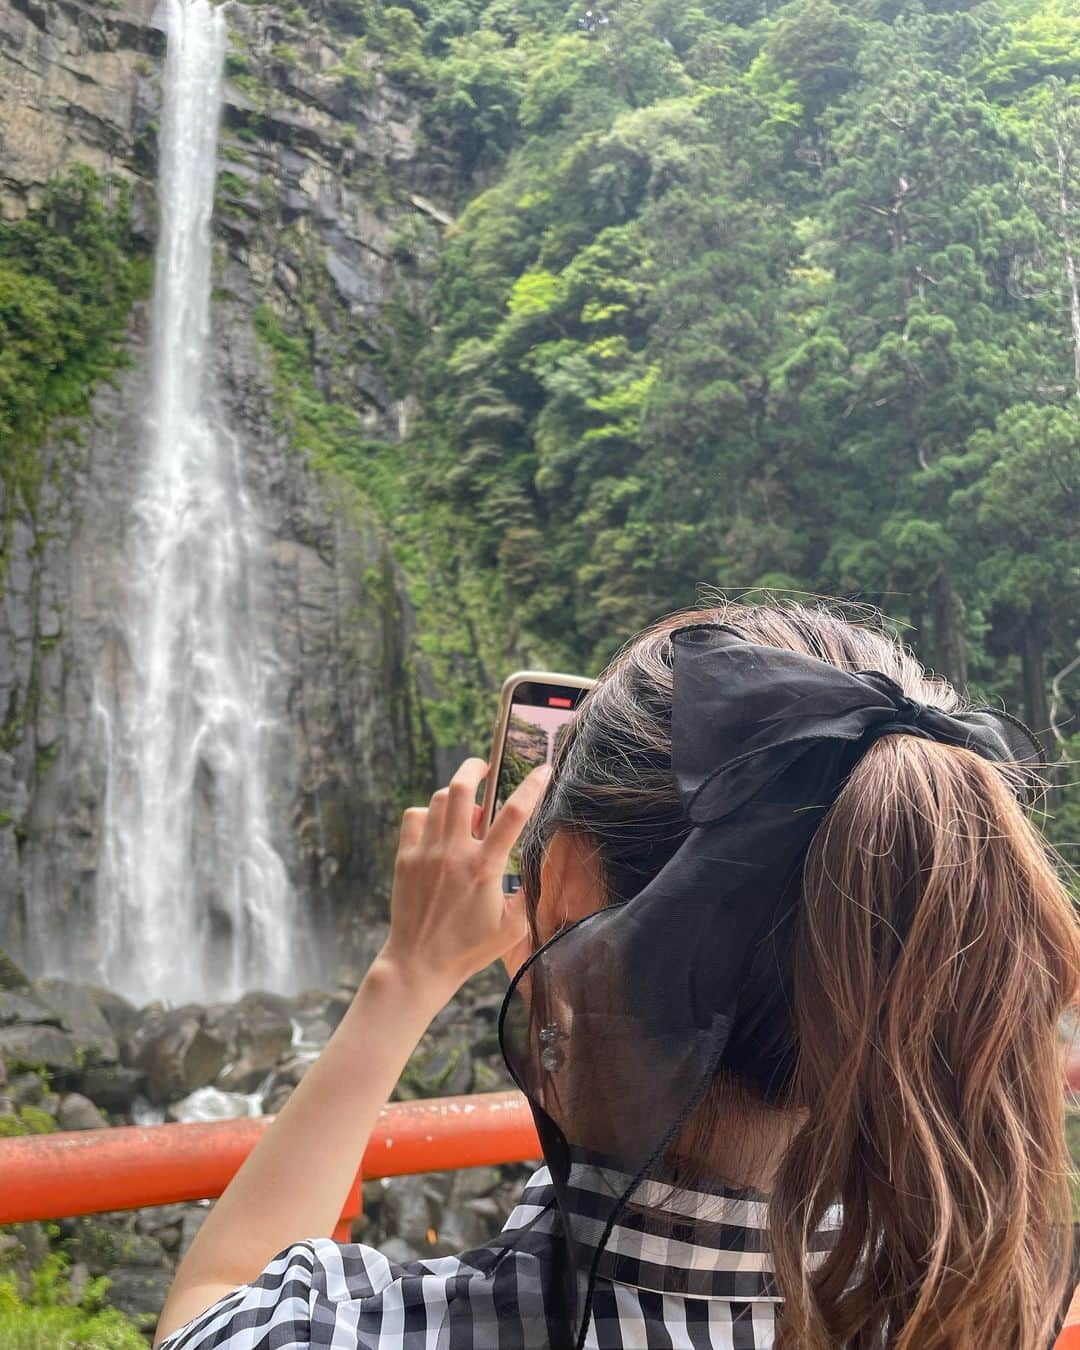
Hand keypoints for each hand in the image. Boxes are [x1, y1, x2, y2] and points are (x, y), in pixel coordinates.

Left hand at [379, 756, 551, 997]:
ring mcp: (426, 853)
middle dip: (475, 768)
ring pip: (438, 799)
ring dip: (456, 795)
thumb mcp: (512, 928)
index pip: (514, 814)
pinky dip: (428, 813)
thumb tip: (538, 867)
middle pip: (462, 789)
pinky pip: (414, 816)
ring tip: (465, 811)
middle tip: (484, 767)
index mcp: (484, 868)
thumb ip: (528, 894)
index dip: (532, 786)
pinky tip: (438, 827)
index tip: (543, 769)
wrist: (419, 964)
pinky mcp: (405, 858)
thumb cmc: (469, 949)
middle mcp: (454, 854)